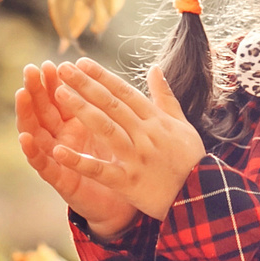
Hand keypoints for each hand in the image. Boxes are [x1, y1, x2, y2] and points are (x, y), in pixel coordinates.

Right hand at [16, 63, 140, 237]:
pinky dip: (33, 151)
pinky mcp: (60, 180)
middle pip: (43, 110)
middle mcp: (62, 139)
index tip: (50, 64)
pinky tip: (25, 138)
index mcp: (75, 125)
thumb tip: (108, 76)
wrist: (123, 203)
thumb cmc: (116, 162)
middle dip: (35, 90)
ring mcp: (57, 159)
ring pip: (36, 133)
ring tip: (21, 94)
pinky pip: (44, 165)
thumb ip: (106, 104)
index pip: (58, 99)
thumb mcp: (113, 128)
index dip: (53, 82)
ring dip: (26, 114)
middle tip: (30, 70)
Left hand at [42, 59, 206, 223]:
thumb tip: (155, 68)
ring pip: (105, 129)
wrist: (202, 197)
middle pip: (111, 105)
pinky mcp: (129, 182)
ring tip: (59, 94)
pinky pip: (100, 170)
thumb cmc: (191, 159)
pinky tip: (57, 151)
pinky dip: (79, 161)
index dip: (102, 76)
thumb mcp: (182, 124)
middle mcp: (145, 134)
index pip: (124, 92)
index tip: (81, 62)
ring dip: (81, 110)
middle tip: (63, 68)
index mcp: (156, 120)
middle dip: (86, 85)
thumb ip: (165, 96)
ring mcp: (136, 157)